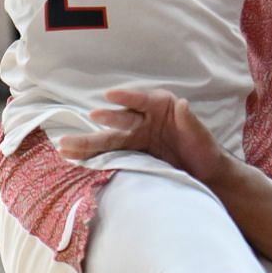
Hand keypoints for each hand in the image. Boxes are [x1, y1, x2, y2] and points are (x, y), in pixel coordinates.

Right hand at [58, 89, 232, 185]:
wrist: (206, 176)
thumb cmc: (206, 151)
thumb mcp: (201, 136)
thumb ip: (190, 122)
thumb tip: (182, 104)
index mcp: (161, 108)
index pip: (142, 101)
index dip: (126, 99)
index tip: (109, 96)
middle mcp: (144, 120)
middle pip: (118, 122)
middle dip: (98, 125)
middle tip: (82, 123)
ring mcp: (137, 138)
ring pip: (109, 140)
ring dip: (88, 143)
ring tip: (65, 147)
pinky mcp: (133, 155)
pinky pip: (111, 155)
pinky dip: (94, 157)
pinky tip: (76, 160)